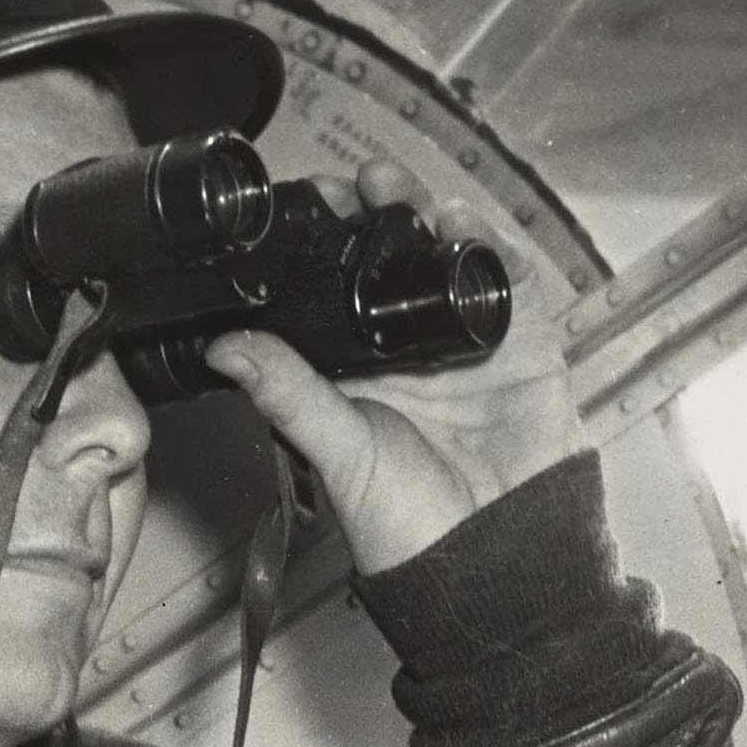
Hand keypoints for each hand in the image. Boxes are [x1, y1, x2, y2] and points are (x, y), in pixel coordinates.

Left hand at [205, 163, 586, 578]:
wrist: (496, 560)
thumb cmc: (411, 527)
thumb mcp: (336, 452)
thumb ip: (289, 393)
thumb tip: (227, 347)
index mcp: (356, 370)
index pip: (334, 287)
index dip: (322, 244)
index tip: (302, 209)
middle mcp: (407, 348)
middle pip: (390, 256)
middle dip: (373, 211)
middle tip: (351, 186)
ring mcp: (465, 341)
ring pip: (444, 255)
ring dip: (423, 213)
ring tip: (394, 190)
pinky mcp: (519, 342)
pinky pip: (504, 279)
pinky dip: (485, 245)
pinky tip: (459, 224)